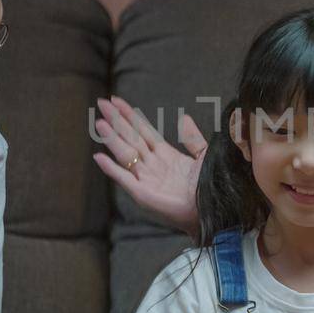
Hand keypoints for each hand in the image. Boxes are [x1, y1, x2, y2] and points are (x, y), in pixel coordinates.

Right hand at [92, 96, 207, 231]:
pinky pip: (124, 179)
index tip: (117, 101)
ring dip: (112, 139)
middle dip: (117, 121)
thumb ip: (193, 138)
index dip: (130, 115)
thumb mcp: (204, 156)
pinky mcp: (144, 194)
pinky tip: (99, 157)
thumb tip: (185, 118)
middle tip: (102, 103)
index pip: (143, 130)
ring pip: (125, 154)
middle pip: (131, 138)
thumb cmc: (210, 187)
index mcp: (165, 155)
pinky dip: (112, 169)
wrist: (214, 211)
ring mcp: (146, 179)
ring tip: (99, 123)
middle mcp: (152, 165)